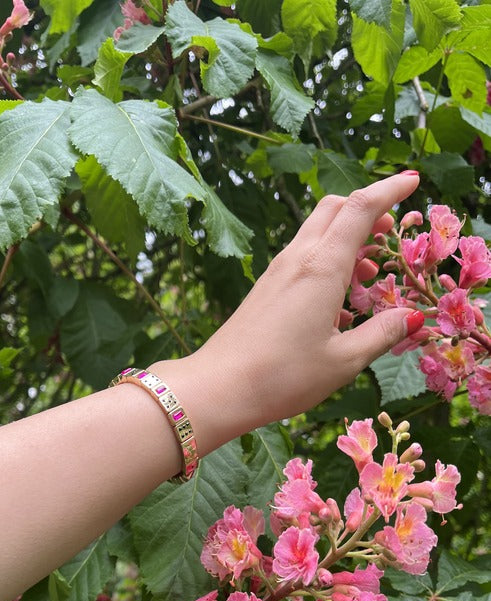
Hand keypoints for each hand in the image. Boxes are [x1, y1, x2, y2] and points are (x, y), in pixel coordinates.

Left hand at [153, 172, 421, 454]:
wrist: (218, 387)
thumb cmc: (283, 376)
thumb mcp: (343, 361)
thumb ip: (382, 333)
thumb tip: (412, 316)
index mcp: (322, 267)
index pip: (360, 208)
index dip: (390, 189)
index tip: (413, 180)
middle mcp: (298, 259)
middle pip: (335, 209)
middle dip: (367, 209)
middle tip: (391, 231)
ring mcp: (277, 272)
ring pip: (317, 233)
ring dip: (347, 240)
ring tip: (370, 276)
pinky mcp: (265, 289)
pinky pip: (302, 259)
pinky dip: (327, 262)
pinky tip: (337, 303)